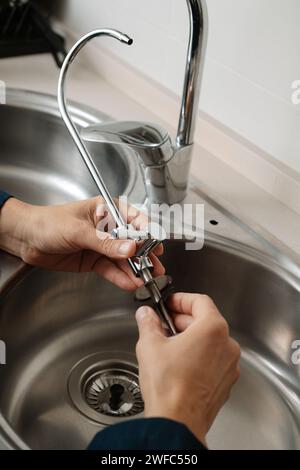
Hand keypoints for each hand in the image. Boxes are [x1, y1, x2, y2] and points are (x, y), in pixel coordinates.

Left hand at [0, 197, 163, 289]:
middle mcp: (107, 227)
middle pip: (131, 242)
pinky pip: (110, 269)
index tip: (154, 244)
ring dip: (134, 269)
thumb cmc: (48, 222)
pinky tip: (129, 282)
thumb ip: (105, 243)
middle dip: (144, 255)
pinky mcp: (94, 260)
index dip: (145, 232)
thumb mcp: (79, 231)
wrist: (26, 239)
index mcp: (106, 210)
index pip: (133, 219)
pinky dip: (120, 277)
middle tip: (155, 266)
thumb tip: (129, 249)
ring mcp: (101, 245)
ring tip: (145, 278)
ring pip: (122, 258)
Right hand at [135, 293, 240, 445]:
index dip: (181, 299)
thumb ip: (149, 323)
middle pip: (206, 320)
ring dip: (191, 338)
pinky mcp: (226, 382)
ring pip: (211, 341)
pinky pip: (214, 359)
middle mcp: (227, 345)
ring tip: (169, 345)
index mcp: (213, 329)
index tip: (169, 303)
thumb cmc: (169, 387)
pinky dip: (199, 356)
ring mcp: (229, 365)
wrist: (178, 423)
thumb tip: (146, 315)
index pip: (200, 301)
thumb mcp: (150, 345)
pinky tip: (180, 364)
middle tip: (164, 324)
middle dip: (182, 320)